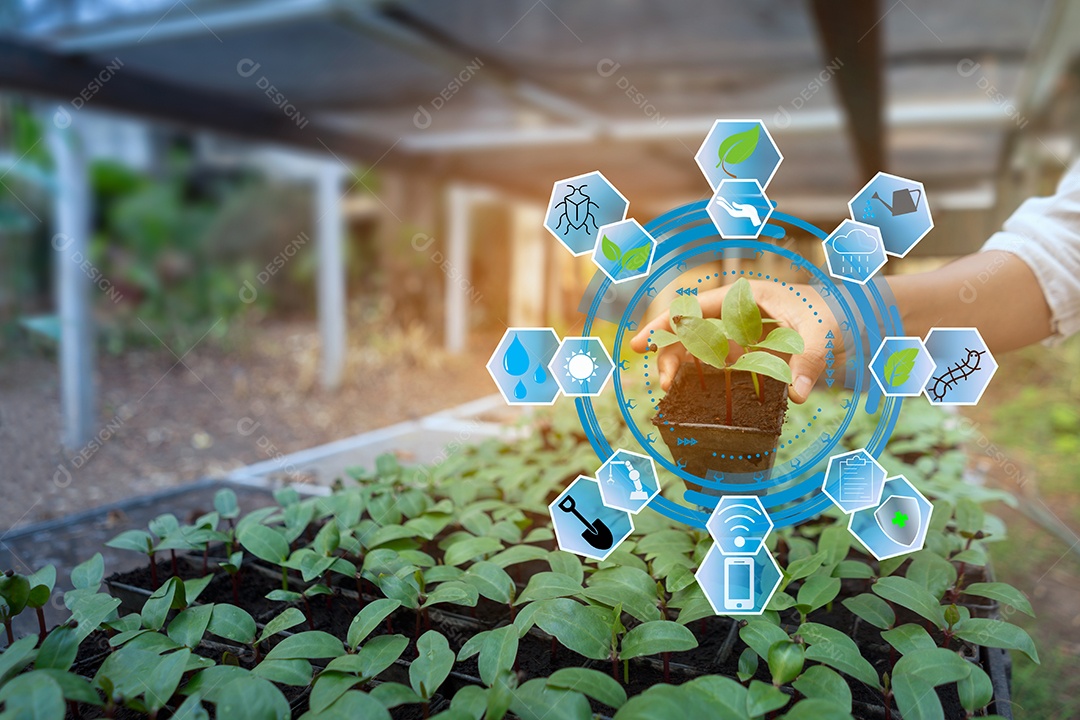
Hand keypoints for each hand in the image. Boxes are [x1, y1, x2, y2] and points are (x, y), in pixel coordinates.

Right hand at [629, 280, 841, 402]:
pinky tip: (688, 392)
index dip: (666, 323)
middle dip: (670, 353)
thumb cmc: (831, 315)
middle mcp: (734, 315)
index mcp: (744, 298)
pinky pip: (714, 364)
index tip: (643, 342)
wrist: (849, 321)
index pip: (695, 308)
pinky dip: (699, 377)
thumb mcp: (821, 333)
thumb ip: (808, 360)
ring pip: (696, 348)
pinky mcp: (745, 353)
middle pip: (689, 331)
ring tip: (670, 390)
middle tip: (663, 383)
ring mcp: (738, 334)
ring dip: (680, 366)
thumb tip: (798, 393)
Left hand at [714, 196, 761, 225]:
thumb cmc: (750, 212)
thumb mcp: (745, 207)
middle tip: (718, 198)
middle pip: (726, 206)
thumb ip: (738, 206)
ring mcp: (734, 212)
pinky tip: (725, 202)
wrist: (753, 216)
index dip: (722, 204)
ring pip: (727, 207)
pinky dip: (727, 204)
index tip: (718, 201)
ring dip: (724, 203)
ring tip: (720, 198)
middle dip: (722, 202)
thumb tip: (732, 203)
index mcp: (734, 213)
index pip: (727, 207)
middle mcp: (733, 213)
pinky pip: (730, 207)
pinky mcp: (735, 211)